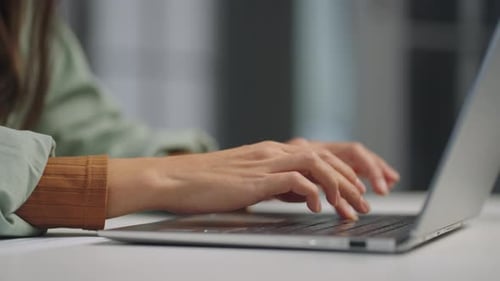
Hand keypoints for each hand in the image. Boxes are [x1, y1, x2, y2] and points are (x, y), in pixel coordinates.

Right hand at [106, 140, 398, 219]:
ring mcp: (266, 161)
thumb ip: (282, 184)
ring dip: (341, 186)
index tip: (376, 182)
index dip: (357, 164)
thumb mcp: (255, 182)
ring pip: (318, 163)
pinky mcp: (255, 178)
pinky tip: (318, 209)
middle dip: (359, 175)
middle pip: (331, 154)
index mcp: (278, 150)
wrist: (176, 179)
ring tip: (353, 208)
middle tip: (374, 199)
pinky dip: (312, 193)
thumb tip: (309, 196)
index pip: (328, 150)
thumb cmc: (211, 184)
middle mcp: (276, 150)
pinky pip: (294, 180)